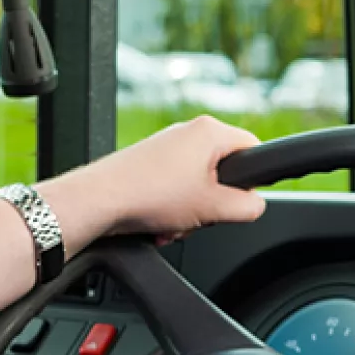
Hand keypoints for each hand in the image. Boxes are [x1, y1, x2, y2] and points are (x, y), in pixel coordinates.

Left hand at [81, 116, 265, 240]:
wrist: (98, 201)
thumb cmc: (148, 194)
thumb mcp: (213, 208)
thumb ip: (247, 207)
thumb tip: (255, 205)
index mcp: (209, 131)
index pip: (253, 148)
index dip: (252, 180)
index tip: (240, 201)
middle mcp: (188, 132)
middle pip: (223, 172)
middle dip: (213, 203)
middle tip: (200, 215)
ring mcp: (167, 147)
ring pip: (198, 185)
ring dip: (190, 212)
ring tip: (174, 223)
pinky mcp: (150, 163)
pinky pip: (176, 188)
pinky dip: (172, 209)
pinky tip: (159, 223)